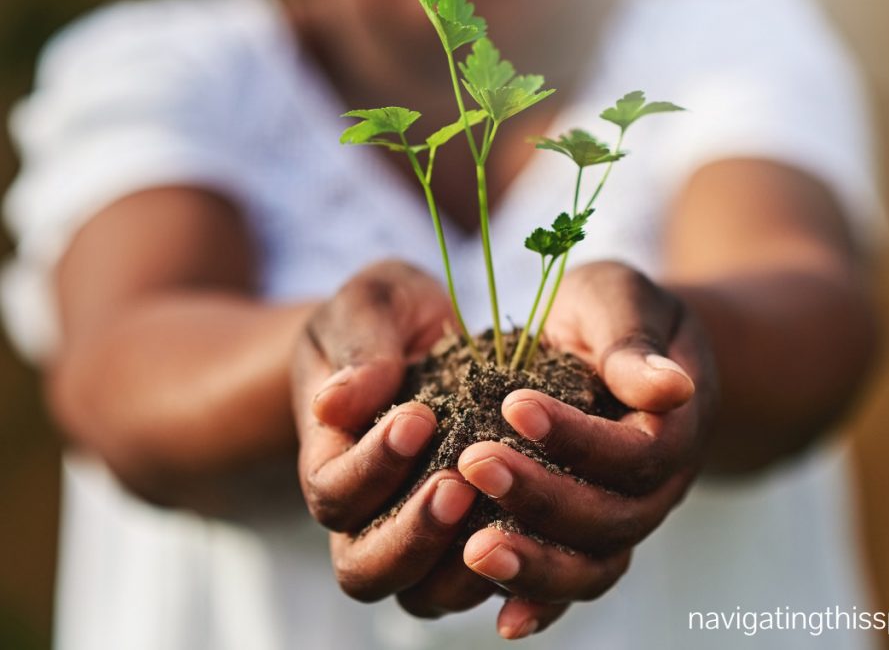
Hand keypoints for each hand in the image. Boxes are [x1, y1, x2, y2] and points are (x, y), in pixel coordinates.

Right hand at [291, 260, 497, 615]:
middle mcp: (367, 514)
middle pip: (365, 569)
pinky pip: (484, 583)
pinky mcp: (472, 540)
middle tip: (460, 483)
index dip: (372, 466)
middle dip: (413, 533)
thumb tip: (337, 402)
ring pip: (424, 594)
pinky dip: (513, 575)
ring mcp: (418, 536)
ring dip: (461, 565)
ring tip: (506, 511)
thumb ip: (358, 344)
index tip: (419, 417)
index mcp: (332, 458)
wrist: (423, 338)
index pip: (334, 492)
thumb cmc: (387, 317)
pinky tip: (545, 535)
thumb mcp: (370, 305)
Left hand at [457, 261, 716, 638]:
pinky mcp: (588, 537)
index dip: (578, 437)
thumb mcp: (621, 300)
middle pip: (612, 519)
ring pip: (594, 566)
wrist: (621, 347)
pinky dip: (542, 603)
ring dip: (536, 564)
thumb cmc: (614, 313)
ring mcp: (624, 519)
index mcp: (673, 427)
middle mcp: (656, 488)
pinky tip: (502, 621)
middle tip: (473, 465)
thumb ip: (634, 342)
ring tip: (474, 550)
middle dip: (541, 497)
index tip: (515, 405)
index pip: (636, 451)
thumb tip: (669, 387)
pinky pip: (574, 581)